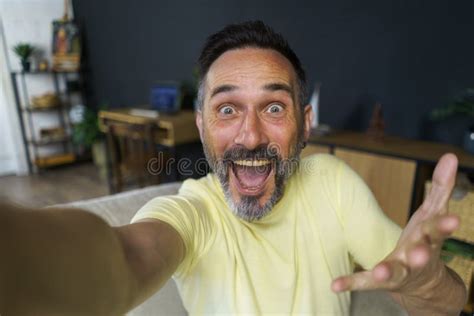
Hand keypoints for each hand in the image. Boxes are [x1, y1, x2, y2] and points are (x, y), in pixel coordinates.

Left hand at [331, 154, 462, 304]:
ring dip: (388, 271)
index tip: (454, 220)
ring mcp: (399, 271)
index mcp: (428, 239)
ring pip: (395, 272)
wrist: (423, 282)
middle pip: (421, 255)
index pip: (437, 230)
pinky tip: (334, 284)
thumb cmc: (425, 240)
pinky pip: (365, 282)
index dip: (444, 225)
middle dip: (421, 253)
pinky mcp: (380, 281)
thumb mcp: (433, 213)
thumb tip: (451, 156)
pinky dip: (351, 282)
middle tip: (420, 252)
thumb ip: (441, 186)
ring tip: (380, 272)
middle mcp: (416, 257)